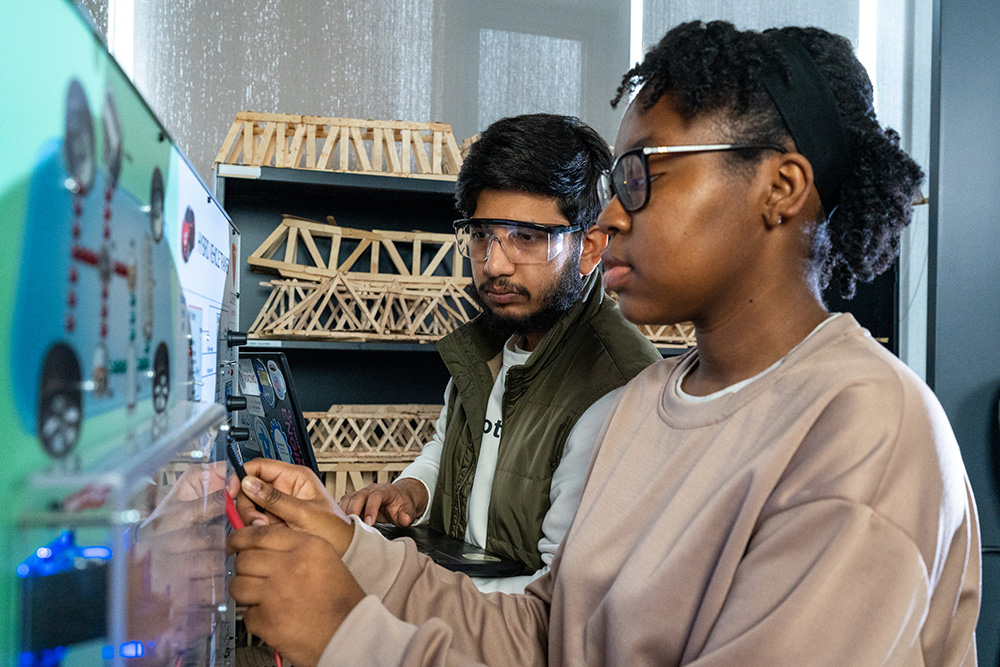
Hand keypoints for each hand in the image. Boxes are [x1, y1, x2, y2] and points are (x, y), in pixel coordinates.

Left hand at [228, 524, 363, 666]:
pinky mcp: (267, 620)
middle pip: (244, 559)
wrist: (351, 635)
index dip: (240, 538)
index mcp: (308, 547)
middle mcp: (291, 566)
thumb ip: (294, 548)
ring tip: (263, 599)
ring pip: (238, 585)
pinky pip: (246, 614)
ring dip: (246, 592)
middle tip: (254, 577)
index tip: (233, 543)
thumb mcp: (326, 560)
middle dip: (245, 569)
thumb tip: (257, 542)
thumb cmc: (342, 601)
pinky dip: (256, 617)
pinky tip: (274, 616)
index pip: (260, 534)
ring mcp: (276, 594)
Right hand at [234, 459, 353, 554]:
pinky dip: (256, 529)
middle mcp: (284, 488)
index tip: (232, 490)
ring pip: (249, 506)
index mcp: (295, 477)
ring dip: (252, 519)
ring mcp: (277, 505)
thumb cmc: (334, 530)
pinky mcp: (274, 521)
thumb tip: (248, 483)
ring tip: (268, 529)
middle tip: (258, 521)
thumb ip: (276, 499)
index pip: (259, 466)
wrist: (343, 551)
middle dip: (248, 505)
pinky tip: (268, 534)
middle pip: (249, 488)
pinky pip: (255, 521)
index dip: (242, 475)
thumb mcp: (304, 513)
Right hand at [339, 478, 427, 526]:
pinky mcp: (354, 501)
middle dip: (354, 511)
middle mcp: (370, 490)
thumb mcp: (409, 510)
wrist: (398, 499)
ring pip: (348, 499)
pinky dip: (340, 513)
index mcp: (384, 490)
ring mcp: (361, 494)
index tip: (369, 522)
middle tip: (353, 526)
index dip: (371, 508)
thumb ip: (407, 515)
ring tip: (344, 527)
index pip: (375, 496)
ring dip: (344, 512)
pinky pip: (343, 504)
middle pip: (358, 496)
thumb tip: (404, 519)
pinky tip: (341, 524)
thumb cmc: (401, 505)